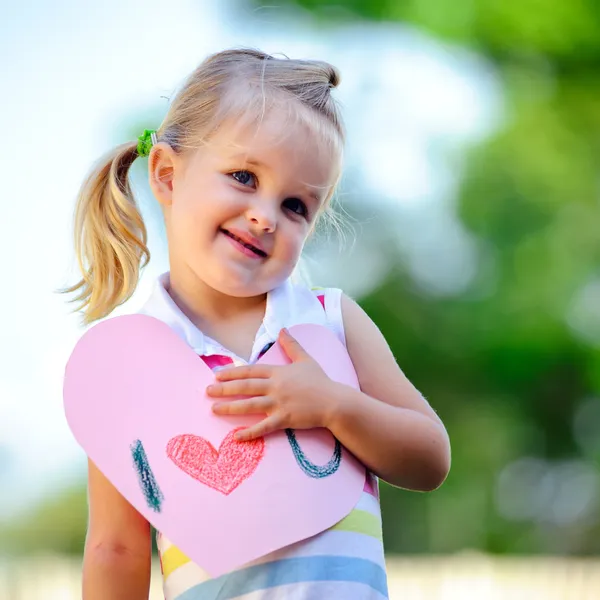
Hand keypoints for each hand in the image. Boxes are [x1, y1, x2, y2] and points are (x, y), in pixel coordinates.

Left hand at [206, 328, 337, 440]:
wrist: (335, 401)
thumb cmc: (320, 381)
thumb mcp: (305, 359)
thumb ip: (292, 345)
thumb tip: (283, 329)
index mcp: (278, 372)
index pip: (251, 370)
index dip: (233, 372)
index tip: (217, 374)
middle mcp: (276, 386)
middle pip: (245, 386)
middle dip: (224, 388)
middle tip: (207, 391)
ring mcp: (279, 403)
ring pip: (250, 405)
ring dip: (230, 407)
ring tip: (214, 409)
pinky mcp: (284, 419)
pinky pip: (263, 427)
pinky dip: (249, 432)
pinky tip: (236, 436)